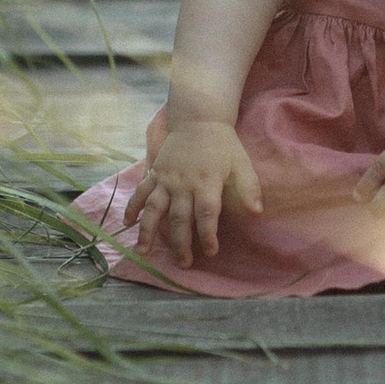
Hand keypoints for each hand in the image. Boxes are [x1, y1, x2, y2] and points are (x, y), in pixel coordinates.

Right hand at [125, 120, 262, 266]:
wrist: (199, 120)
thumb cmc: (223, 145)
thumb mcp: (242, 163)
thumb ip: (249, 188)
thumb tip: (257, 212)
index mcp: (207, 182)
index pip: (206, 214)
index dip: (208, 234)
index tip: (210, 252)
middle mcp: (183, 184)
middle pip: (179, 218)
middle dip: (181, 243)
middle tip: (183, 264)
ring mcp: (166, 179)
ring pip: (154, 208)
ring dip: (148, 231)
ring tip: (143, 251)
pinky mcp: (155, 172)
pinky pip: (141, 191)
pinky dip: (132, 207)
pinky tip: (127, 223)